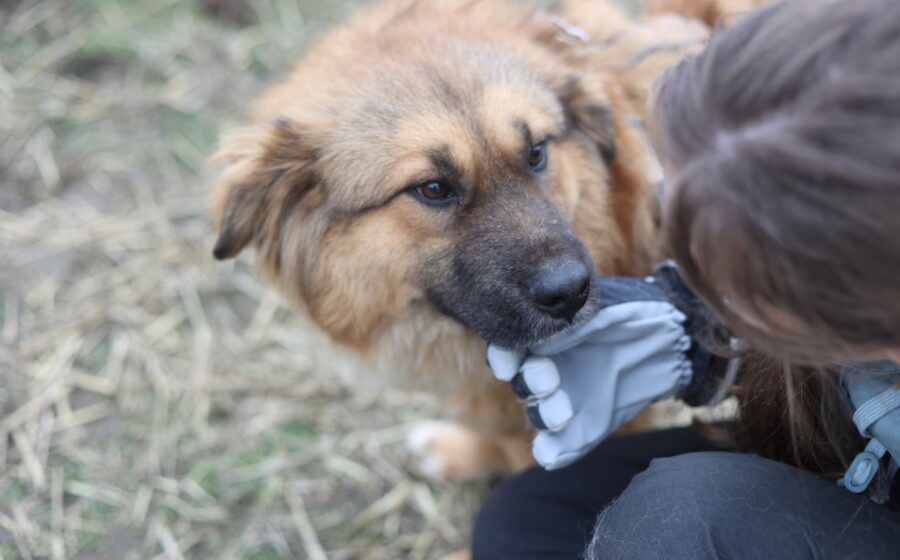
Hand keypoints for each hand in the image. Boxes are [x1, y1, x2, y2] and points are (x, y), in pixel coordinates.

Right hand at [488, 274, 695, 469]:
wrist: (670, 339)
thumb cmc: (632, 310)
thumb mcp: (601, 302)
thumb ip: (571, 313)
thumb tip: (546, 316)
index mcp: (544, 338)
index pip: (509, 350)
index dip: (503, 359)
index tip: (508, 367)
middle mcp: (548, 370)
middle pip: (522, 383)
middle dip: (530, 384)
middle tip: (548, 382)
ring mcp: (564, 401)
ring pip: (539, 415)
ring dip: (543, 416)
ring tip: (562, 415)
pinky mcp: (583, 429)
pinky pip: (560, 447)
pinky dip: (553, 452)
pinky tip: (552, 455)